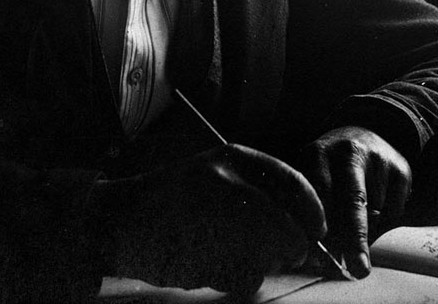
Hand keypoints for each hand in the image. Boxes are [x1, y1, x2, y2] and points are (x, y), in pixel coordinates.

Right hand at [91, 144, 325, 296]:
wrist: (119, 218)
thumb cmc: (175, 199)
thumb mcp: (216, 176)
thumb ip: (257, 193)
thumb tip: (302, 228)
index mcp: (235, 158)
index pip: (294, 184)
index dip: (312, 211)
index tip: (317, 229)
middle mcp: (228, 185)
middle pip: (285, 228)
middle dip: (292, 247)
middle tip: (291, 254)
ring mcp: (214, 221)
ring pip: (266, 257)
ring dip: (260, 264)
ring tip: (230, 253)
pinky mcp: (202, 254)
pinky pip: (243, 278)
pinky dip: (236, 278)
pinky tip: (211, 264)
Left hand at [296, 126, 411, 277]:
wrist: (359, 137)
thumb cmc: (328, 170)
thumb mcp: (310, 178)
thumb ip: (310, 211)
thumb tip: (316, 260)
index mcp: (319, 153)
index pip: (319, 193)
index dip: (320, 223)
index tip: (321, 250)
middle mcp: (350, 151)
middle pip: (354, 202)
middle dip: (356, 238)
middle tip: (359, 269)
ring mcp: (379, 158)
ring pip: (375, 212)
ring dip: (365, 232)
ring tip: (356, 221)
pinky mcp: (401, 167)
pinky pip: (394, 211)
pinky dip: (384, 222)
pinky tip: (374, 206)